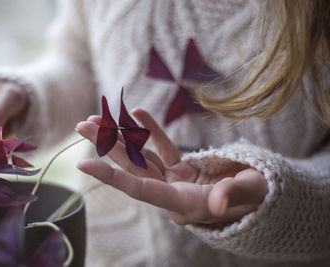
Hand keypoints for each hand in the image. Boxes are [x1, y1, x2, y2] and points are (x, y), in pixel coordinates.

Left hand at [75, 109, 267, 224]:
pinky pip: (162, 147)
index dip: (112, 176)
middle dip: (107, 147)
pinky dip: (151, 130)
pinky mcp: (182, 168)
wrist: (260, 195)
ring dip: (120, 137)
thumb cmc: (258, 197)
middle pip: (133, 169)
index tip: (84, 162)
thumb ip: (232, 196)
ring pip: (142, 156)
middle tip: (82, 126)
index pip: (141, 189)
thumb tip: (216, 204)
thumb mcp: (249, 194)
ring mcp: (175, 180)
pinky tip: (137, 113)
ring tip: (97, 118)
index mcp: (183, 203)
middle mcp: (172, 193)